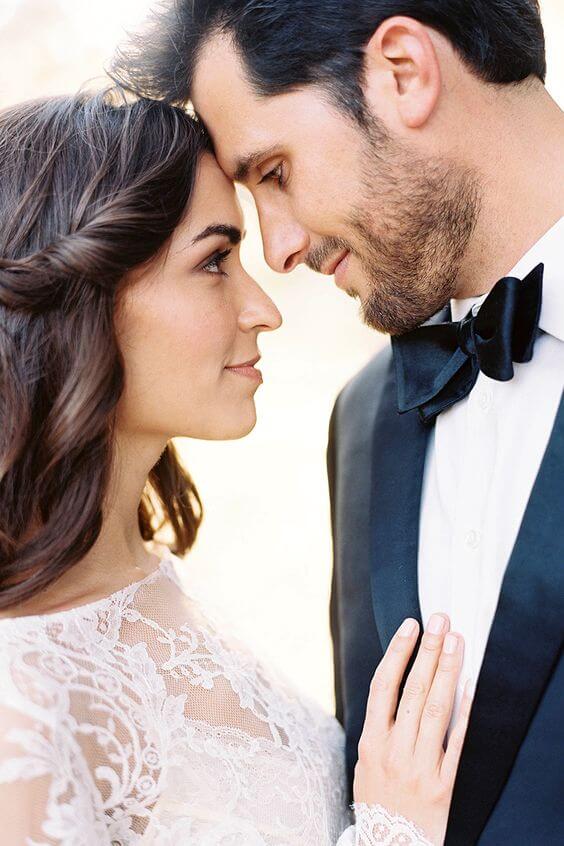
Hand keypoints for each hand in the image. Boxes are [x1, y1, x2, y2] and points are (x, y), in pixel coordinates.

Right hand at [353, 614, 472, 844]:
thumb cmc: (379, 802)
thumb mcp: (366, 763)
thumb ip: (380, 726)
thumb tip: (398, 682)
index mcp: (371, 742)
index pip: (383, 686)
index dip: (397, 653)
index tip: (410, 626)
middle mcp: (394, 751)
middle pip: (412, 691)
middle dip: (427, 651)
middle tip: (439, 620)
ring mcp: (420, 767)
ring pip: (435, 709)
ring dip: (447, 671)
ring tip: (456, 641)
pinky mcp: (444, 785)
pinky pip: (458, 743)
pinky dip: (465, 712)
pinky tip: (471, 687)